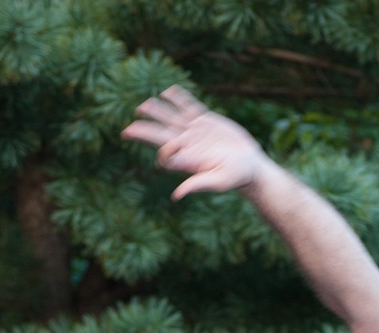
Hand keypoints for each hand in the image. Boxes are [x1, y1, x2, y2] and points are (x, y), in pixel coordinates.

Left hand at [122, 85, 265, 199]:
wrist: (250, 165)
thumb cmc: (235, 177)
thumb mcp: (218, 182)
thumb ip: (197, 185)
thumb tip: (176, 196)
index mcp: (188, 158)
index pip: (165, 153)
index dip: (159, 149)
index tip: (165, 149)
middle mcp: (188, 144)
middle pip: (161, 134)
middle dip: (145, 131)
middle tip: (128, 130)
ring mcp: (195, 131)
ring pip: (171, 117)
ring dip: (157, 111)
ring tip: (143, 105)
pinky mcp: (205, 121)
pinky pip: (189, 106)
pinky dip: (179, 99)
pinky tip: (168, 92)